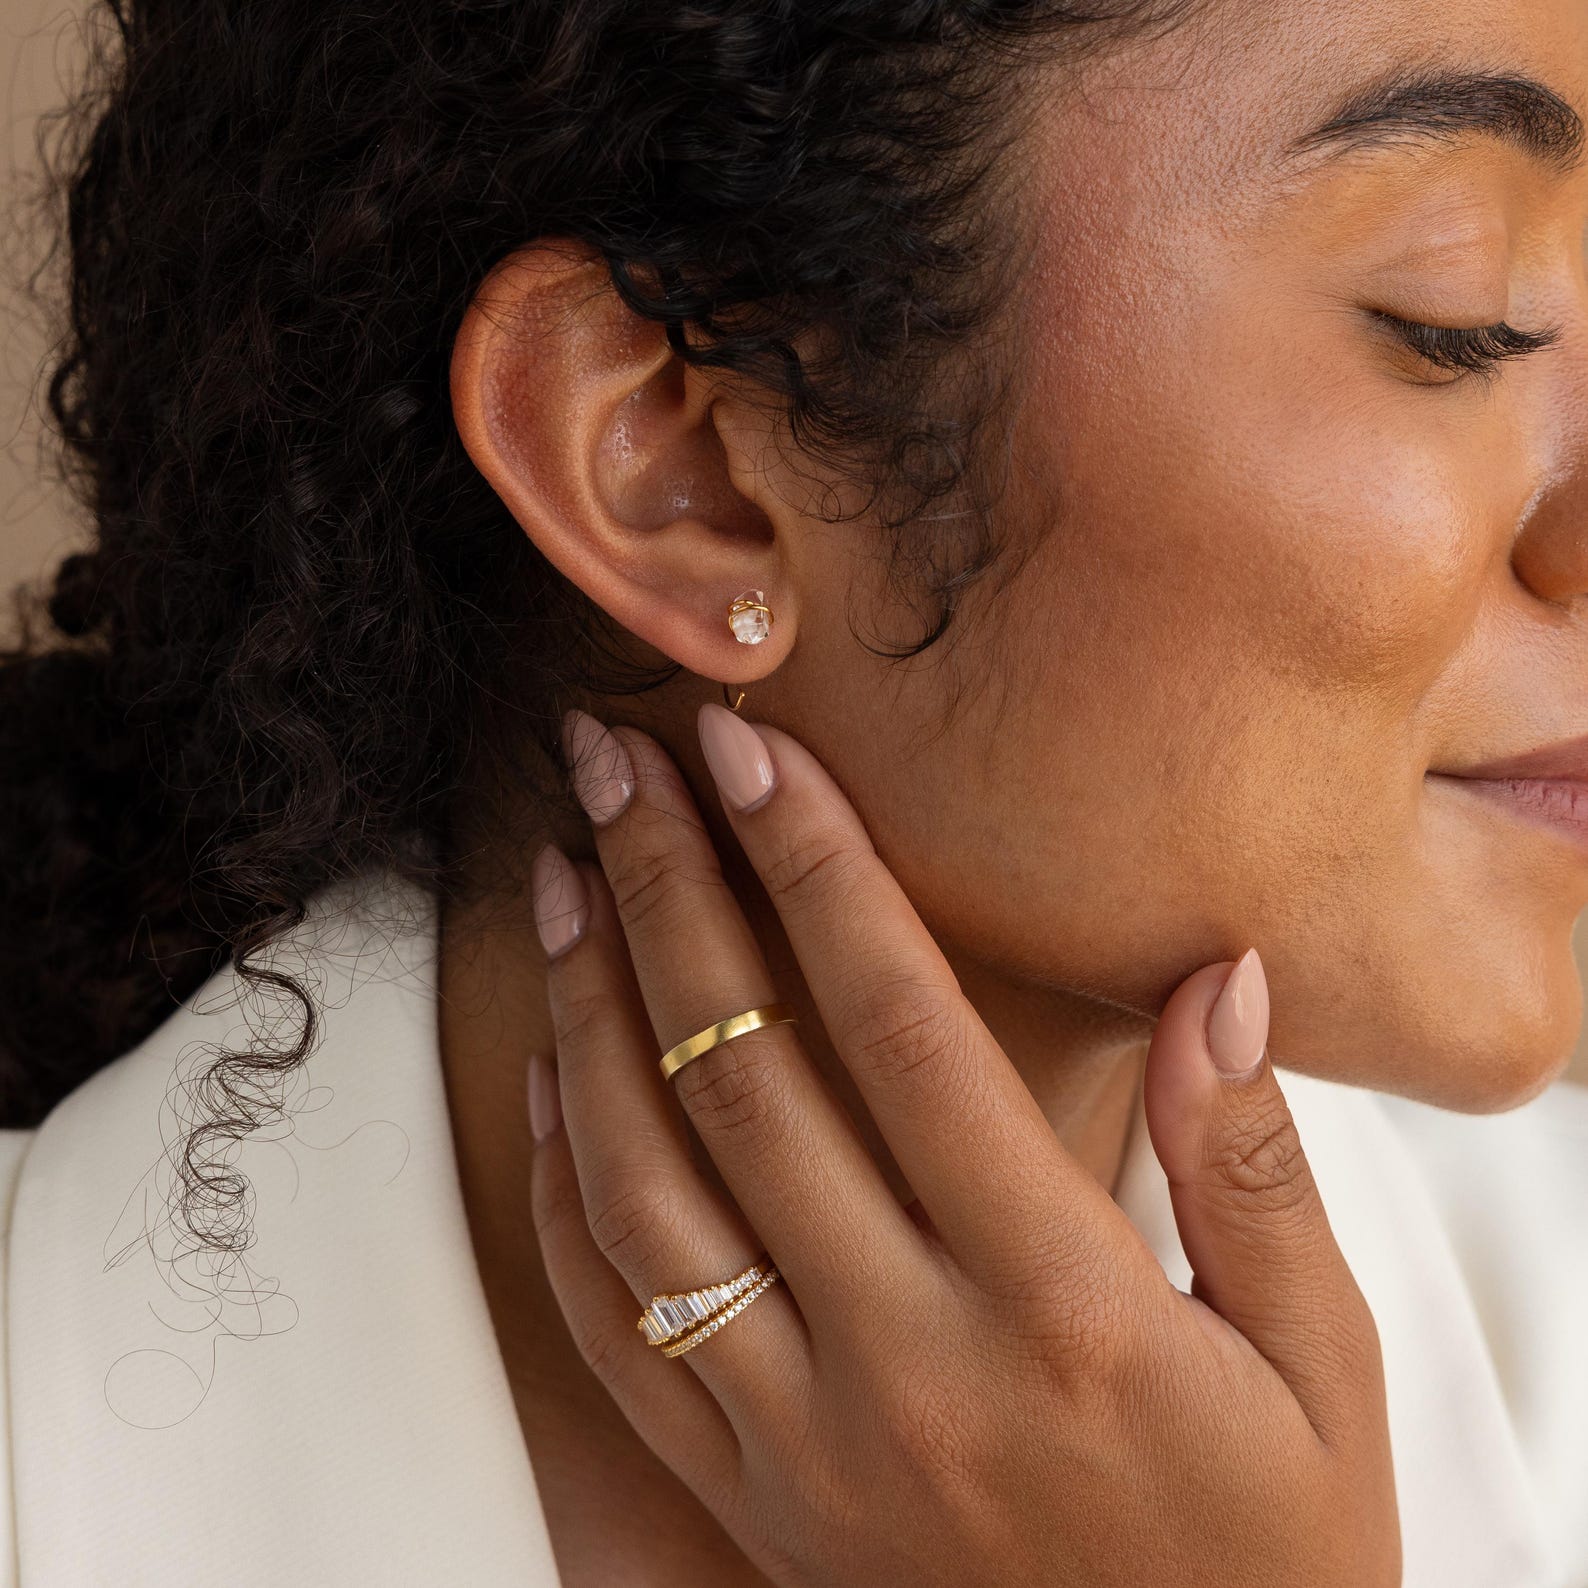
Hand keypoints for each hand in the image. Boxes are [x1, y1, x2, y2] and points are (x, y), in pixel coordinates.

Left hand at [525, 704, 1400, 1586]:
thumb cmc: (1265, 1562)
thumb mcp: (1323, 1370)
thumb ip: (1255, 1163)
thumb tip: (1221, 973)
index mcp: (1063, 1306)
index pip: (901, 1029)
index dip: (816, 867)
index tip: (750, 750)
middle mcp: (907, 1363)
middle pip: (742, 1077)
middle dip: (666, 890)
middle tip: (613, 761)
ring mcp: (803, 1440)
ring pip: (641, 1190)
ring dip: (585, 1014)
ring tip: (559, 881)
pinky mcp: (748, 1498)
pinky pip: (613, 1330)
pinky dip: (561, 1191)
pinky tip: (548, 1079)